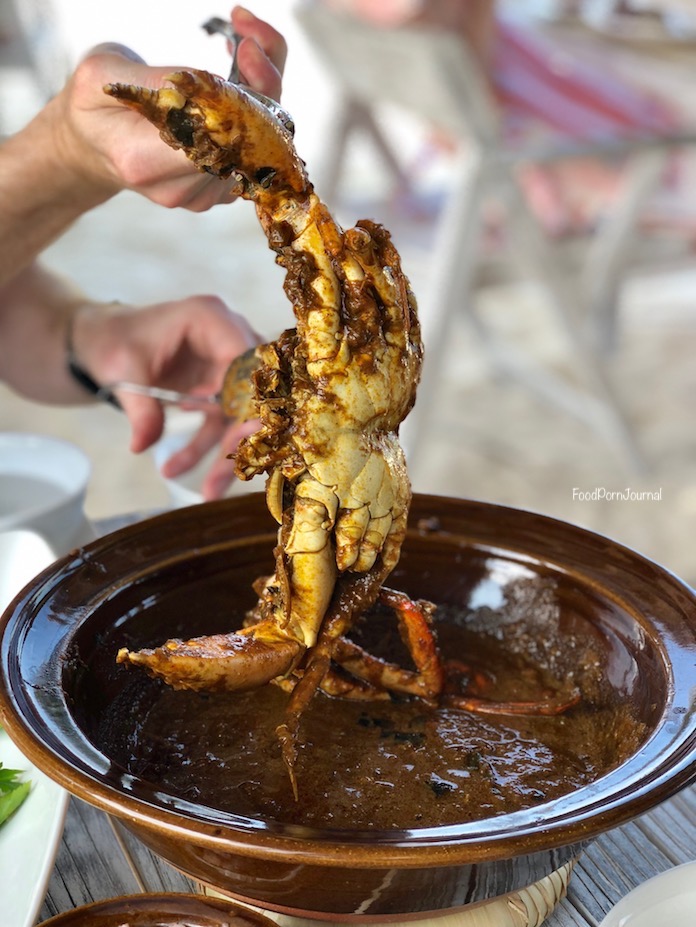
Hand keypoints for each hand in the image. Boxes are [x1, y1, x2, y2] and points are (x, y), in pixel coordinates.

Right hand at [54, 6, 286, 210]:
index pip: (213, 133)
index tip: (244, 48)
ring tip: (246, 46)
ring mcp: (204, 195)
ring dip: (263, 90)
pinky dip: (260, 108)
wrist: (93, 146)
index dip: (238, 93)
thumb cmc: (93, 105)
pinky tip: (243, 74)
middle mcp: (180, 188)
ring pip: (260, 144)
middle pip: (246, 141)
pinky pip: (258, 149)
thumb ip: (151, 80)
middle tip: (251, 39)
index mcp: (144, 162)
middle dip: (261, 83)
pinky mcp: (221, 189)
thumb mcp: (101, 74)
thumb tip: (207, 85)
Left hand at [72, 294, 261, 499]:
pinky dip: (210, 449)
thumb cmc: (113, 342)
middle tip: (222, 478)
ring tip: (207, 493)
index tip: (240, 439)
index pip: (247, 359)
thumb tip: (144, 445)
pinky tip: (178, 468)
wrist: (106, 341)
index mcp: (210, 318)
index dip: (248, 398)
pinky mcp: (224, 386)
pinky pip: (226, 421)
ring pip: (243, 413)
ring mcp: (230, 362)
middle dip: (240, 439)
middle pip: (253, 390)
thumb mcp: (122, 372)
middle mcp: (231, 336)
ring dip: (228, 454)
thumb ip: (139, 407)